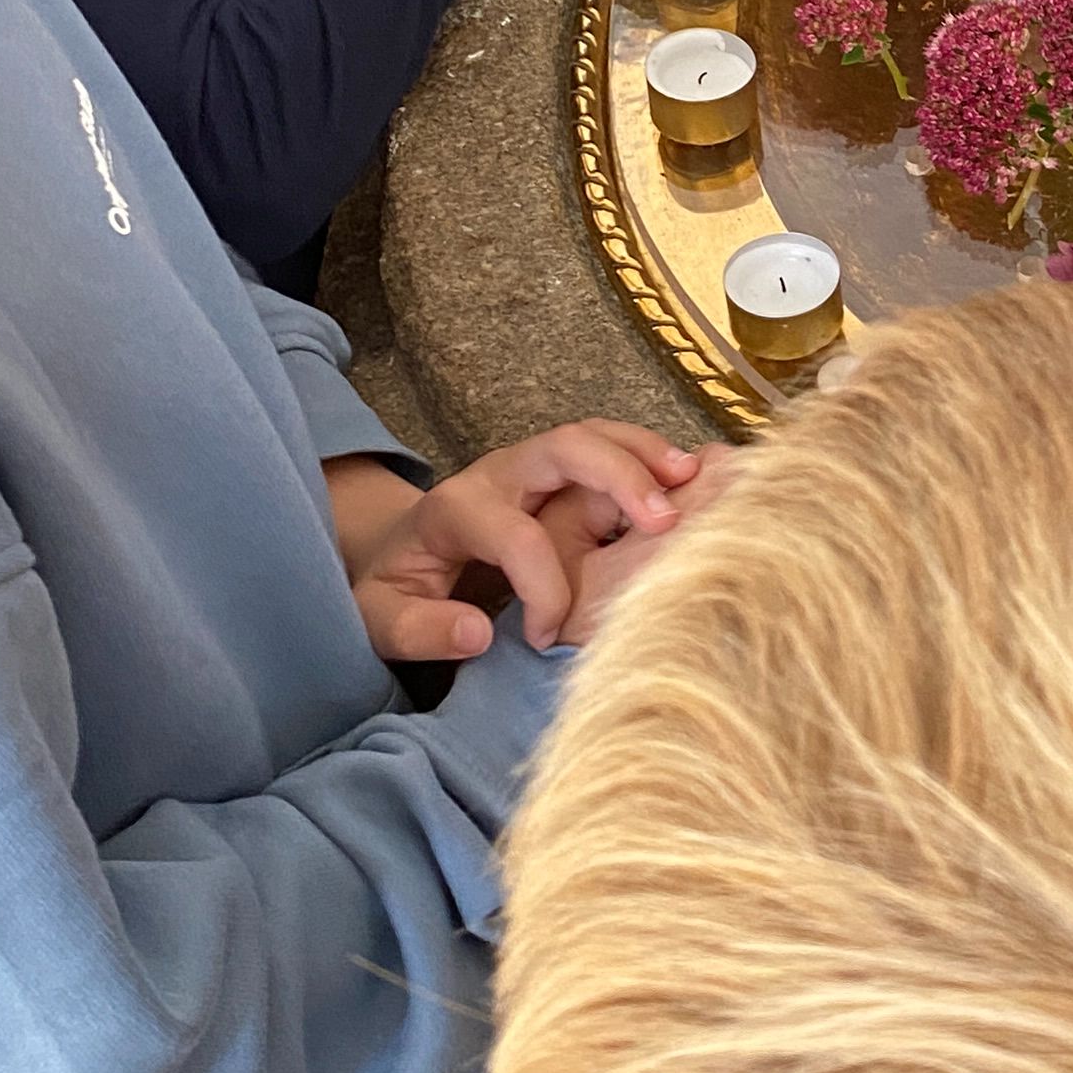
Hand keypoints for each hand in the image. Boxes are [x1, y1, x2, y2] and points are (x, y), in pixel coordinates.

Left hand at [333, 422, 702, 663]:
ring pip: (593, 434)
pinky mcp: (554, 471)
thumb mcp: (382, 619)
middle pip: (565, 447)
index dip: (544, 588)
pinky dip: (644, 454)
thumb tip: (480, 633)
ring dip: (643, 451)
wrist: (392, 550)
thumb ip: (422, 630)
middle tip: (665, 518)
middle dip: (618, 474)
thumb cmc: (393, 588)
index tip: (547, 638)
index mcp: (456, 508)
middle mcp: (497, 472)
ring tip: (690, 476)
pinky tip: (682, 477)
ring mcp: (529, 464)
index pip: (516, 535)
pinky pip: (604, 446)